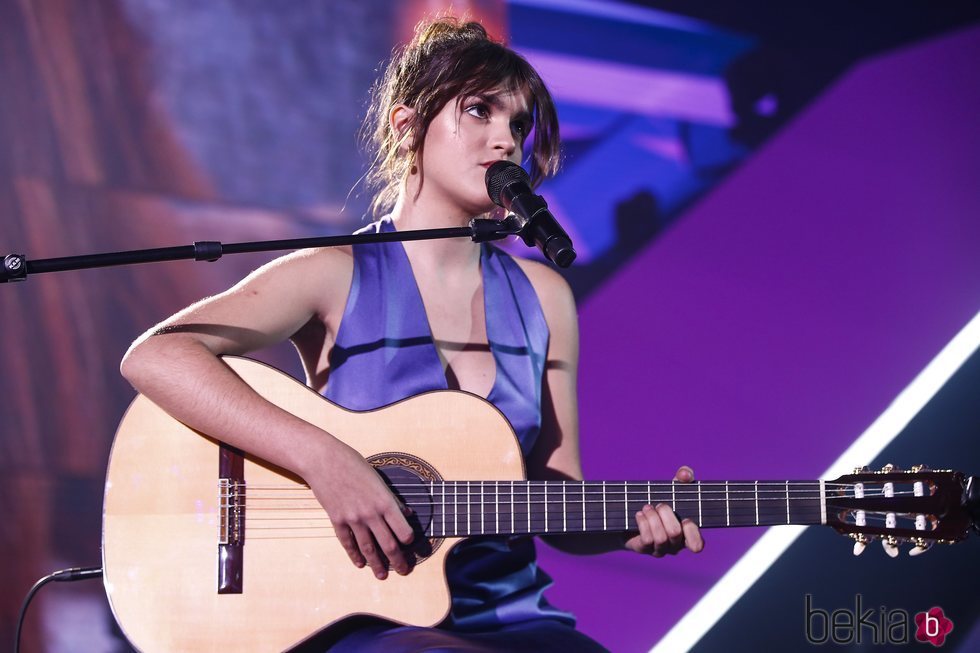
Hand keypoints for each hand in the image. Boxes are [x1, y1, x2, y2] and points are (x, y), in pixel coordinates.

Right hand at [306, 442, 414, 578]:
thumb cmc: (353, 464)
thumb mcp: (378, 479)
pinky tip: (360, 564)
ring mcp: (353, 519)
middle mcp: (371, 513)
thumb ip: (392, 499)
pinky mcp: (337, 520)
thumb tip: (406, 512)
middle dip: (398, 561)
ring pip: (368, 548)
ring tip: (382, 576)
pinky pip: (348, 542)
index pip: (402, 530)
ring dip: (377, 564)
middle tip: (404, 571)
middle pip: (388, 544)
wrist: (324, 461)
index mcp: (385, 501)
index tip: (411, 546)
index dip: (409, 541)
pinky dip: (354, 555)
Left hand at [624, 465, 704, 556]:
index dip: (692, 532)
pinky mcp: (644, 549)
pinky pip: (647, 539)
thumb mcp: (673, 487)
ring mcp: (660, 549)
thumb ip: (684, 477)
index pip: (697, 544)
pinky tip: (640, 514)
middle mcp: (675, 545)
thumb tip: (685, 474)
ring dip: (652, 517)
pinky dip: (643, 523)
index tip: (686, 519)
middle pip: (675, 533)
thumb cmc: (659, 500)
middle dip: (665, 513)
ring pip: (661, 537)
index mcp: (687, 533)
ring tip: (647, 507)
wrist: (631, 513)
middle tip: (659, 505)